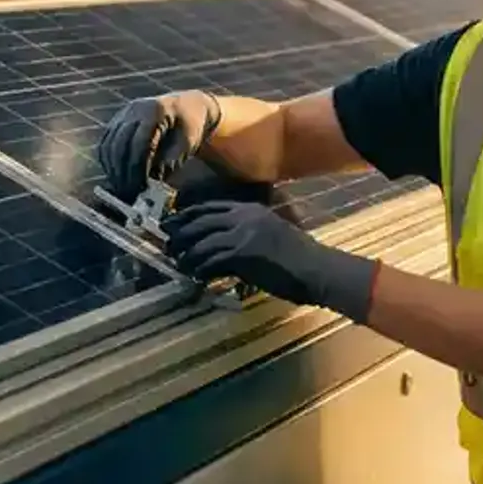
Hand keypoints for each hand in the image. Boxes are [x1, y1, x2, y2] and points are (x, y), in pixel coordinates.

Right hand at [96, 90, 221, 200]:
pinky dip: (108, 162)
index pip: (140, 142)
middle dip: (123, 171)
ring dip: (113, 169)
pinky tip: (116, 177)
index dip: (139, 166)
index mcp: (156, 111)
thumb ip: (171, 161)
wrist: (186, 107)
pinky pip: (105, 143)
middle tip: (130, 192)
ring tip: (123, 188)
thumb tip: (153, 181)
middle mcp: (135, 109)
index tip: (142, 186)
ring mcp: (124, 114)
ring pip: (109, 144)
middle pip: (121, 144)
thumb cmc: (190, 127)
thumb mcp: (188, 143)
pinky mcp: (117, 121)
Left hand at [161, 201, 379, 322]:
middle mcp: (243, 217)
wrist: (315, 268)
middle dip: (180, 232)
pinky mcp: (241, 255)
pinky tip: (195, 276)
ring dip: (186, 255)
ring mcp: (241, 235)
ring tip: (179, 264)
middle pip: (200, 221)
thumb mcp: (272, 233)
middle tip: (167, 243)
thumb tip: (226, 246)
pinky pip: (210, 261)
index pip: (211, 207)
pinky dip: (199, 270)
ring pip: (201, 242)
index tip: (175, 222)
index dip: (189, 214)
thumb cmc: (299, 256)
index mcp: (251, 209)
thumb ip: (249, 232)